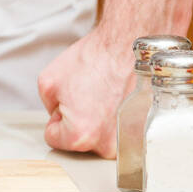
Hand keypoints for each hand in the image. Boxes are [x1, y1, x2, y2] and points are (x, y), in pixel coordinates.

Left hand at [37, 24, 135, 157]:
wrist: (130, 46)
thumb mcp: (49, 81)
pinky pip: (123, 132)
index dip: (57, 115)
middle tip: (90, 95)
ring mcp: (130, 142)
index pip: (54, 137)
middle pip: (80, 140)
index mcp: (80, 136)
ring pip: (102, 137)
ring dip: (101, 121)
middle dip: (80, 120)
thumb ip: (47, 107)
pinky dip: (121, 119)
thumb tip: (57, 117)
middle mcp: (108, 146)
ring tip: (107, 96)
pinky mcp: (145, 133)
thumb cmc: (97, 59)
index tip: (71, 99)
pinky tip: (121, 101)